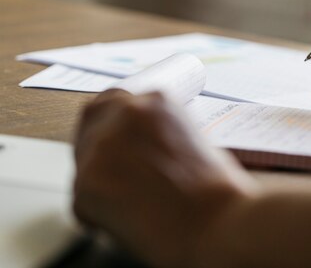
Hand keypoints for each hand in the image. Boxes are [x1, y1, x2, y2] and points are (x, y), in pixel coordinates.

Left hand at [73, 90, 257, 267]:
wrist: (217, 223)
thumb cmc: (218, 191)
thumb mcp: (197, 140)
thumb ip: (163, 133)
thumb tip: (145, 146)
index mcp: (157, 101)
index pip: (120, 99)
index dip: (118, 119)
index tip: (122, 132)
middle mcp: (125, 116)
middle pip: (93, 116)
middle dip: (100, 135)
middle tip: (115, 162)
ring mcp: (102, 148)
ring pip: (83, 157)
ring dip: (99, 175)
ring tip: (128, 197)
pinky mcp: (86, 184)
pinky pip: (81, 197)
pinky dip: (98, 210)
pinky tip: (124, 217)